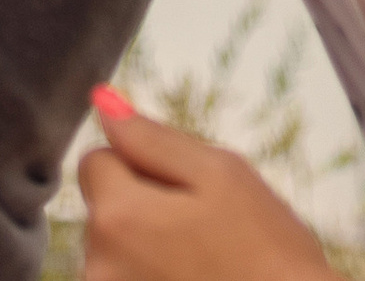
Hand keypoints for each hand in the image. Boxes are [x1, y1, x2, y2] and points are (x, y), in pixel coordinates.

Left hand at [80, 95, 333, 280]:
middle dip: (143, 210)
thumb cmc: (268, 255)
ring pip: (117, 253)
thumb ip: (152, 138)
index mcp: (117, 219)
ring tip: (203, 265)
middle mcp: (98, 269)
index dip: (140, 166)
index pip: (96, 163)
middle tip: (202, 231)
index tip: (183, 192)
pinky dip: (152, 278)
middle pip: (105, 211)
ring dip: (147, 251)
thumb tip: (102, 101)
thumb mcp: (221, 176)